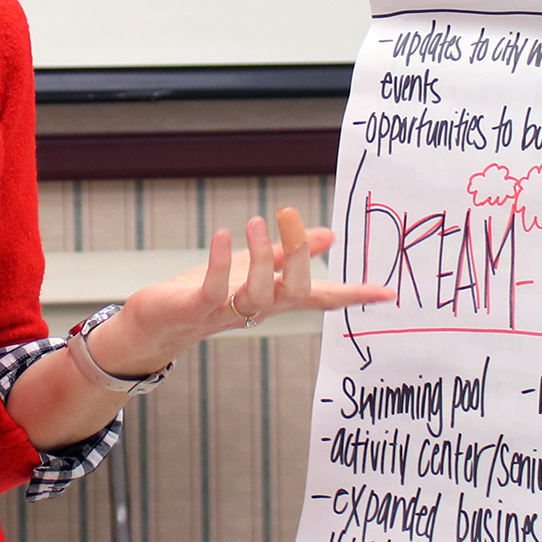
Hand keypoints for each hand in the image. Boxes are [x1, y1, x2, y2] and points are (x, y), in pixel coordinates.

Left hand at [100, 207, 395, 377]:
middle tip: (292, 218)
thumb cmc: (205, 294)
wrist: (154, 324)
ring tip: (259, 220)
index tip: (387, 293)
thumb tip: (329, 237)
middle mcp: (256, 308)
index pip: (321, 297)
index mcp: (274, 297)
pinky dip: (220, 262)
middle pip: (295, 294)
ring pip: (258, 294)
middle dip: (301, 258)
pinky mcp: (196, 308)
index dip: (353, 295)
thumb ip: (287, 255)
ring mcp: (227, 311)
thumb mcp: (251, 269)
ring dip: (261, 256)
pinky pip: (215, 290)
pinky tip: (222, 235)